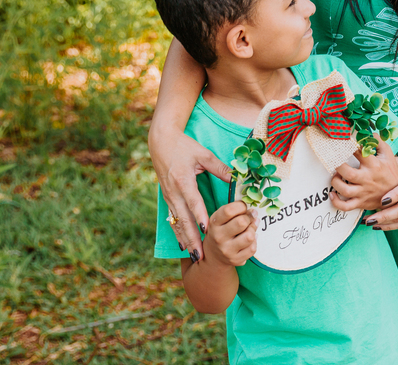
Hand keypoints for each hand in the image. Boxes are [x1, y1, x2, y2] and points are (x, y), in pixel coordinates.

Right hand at [151, 131, 232, 257]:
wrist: (161, 142)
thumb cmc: (184, 146)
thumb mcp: (203, 154)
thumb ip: (220, 168)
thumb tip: (237, 177)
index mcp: (184, 181)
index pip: (193, 203)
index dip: (200, 217)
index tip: (208, 231)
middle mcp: (174, 192)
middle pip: (183, 219)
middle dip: (192, 238)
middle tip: (200, 255)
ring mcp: (169, 197)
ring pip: (177, 223)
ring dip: (185, 240)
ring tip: (193, 255)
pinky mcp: (167, 198)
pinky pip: (172, 219)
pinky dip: (178, 233)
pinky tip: (183, 244)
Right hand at [202, 202, 256, 266]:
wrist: (213, 256)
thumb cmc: (220, 231)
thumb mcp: (220, 219)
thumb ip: (233, 211)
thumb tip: (253, 212)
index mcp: (214, 224)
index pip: (229, 211)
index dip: (241, 206)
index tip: (243, 207)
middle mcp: (218, 237)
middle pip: (241, 222)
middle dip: (249, 217)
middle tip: (250, 217)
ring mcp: (227, 250)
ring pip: (250, 236)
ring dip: (253, 229)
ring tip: (250, 228)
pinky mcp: (235, 260)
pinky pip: (252, 248)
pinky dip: (254, 241)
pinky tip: (249, 239)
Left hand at [330, 141, 397, 211]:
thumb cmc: (391, 172)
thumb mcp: (388, 155)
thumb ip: (378, 142)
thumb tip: (369, 133)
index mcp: (374, 165)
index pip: (358, 152)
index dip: (347, 145)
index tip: (342, 142)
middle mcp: (367, 179)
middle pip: (347, 172)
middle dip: (337, 164)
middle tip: (333, 160)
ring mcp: (364, 192)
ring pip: (344, 190)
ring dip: (335, 182)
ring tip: (335, 176)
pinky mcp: (361, 203)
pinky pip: (345, 206)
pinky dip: (336, 202)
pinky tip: (333, 194)